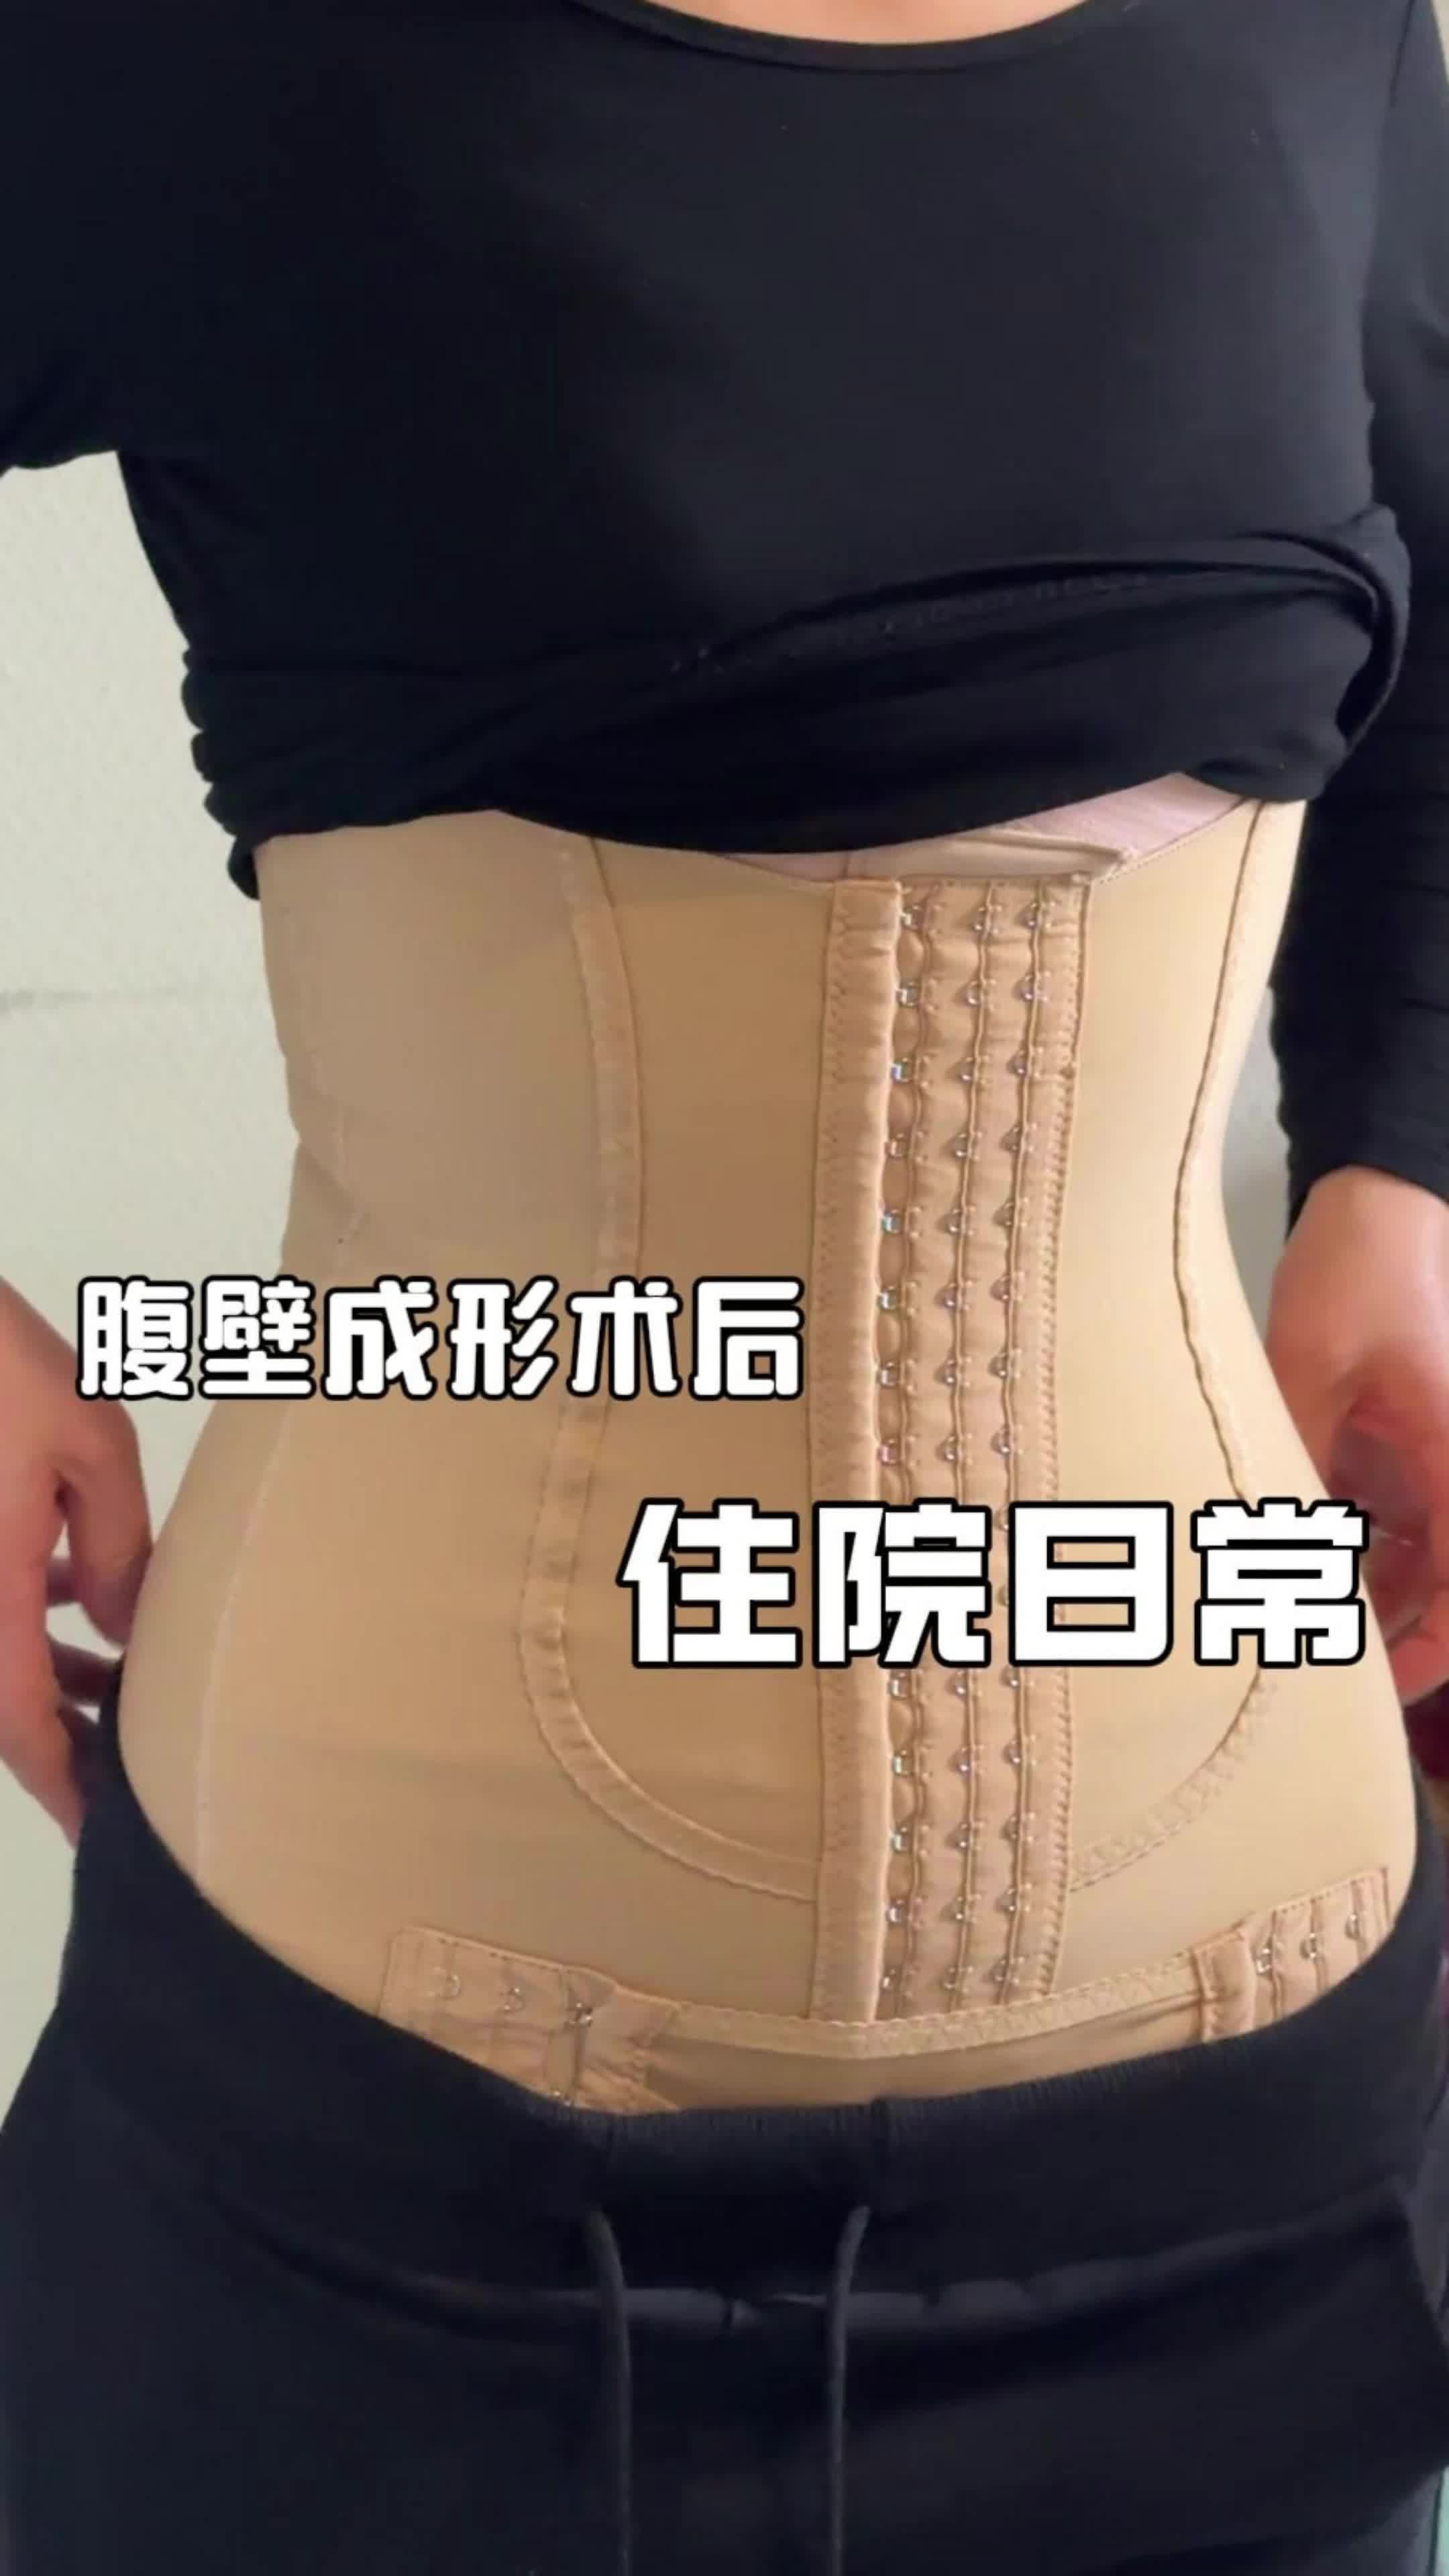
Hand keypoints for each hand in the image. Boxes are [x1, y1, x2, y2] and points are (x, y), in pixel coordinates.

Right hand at [0, 1278, 150, 1839]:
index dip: (63, 1785)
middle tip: (136, 1755)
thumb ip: (114, 1542)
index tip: (106, 1831)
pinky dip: (25, 1621)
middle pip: (0, 1702)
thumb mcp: (84, 1439)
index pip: (17, 1723)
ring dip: (48, 1674)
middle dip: (65, 1733)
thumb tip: (124, 1628)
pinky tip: (78, 1599)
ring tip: (123, 1678)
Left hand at [1265, 1164, 1448, 1706]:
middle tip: (1287, 1659)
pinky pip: (1380, 1515)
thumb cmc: (1364, 1272)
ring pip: (1403, 1557)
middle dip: (1372, 1630)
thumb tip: (1248, 1558)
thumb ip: (1291, 1467)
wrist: (1383, 1192)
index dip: (1420, 1659)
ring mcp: (1433, 1457)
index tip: (1363, 1694)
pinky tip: (1268, 1551)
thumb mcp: (1308, 1372)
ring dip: (1346, 1586)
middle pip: (1434, 1587)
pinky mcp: (1403, 1439)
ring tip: (1263, 1612)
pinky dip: (1335, 1539)